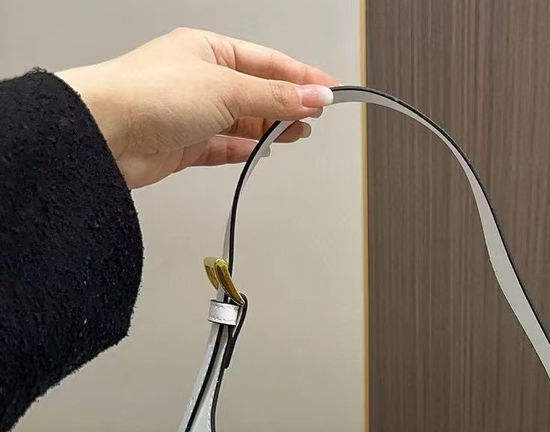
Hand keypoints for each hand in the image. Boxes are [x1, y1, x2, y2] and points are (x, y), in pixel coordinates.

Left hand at [57, 27, 337, 188]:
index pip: (267, 62)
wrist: (105, 134)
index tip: (329, 90)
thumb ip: (274, 97)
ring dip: (270, 129)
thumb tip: (314, 97)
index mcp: (207, 49)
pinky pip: (224, 146)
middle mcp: (199, 78)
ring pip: (243, 121)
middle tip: (315, 117)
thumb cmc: (148, 95)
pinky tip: (262, 151)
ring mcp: (192, 113)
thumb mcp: (226, 88)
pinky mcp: (185, 145)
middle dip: (288, 105)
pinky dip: (245, 149)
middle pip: (257, 92)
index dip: (301, 77)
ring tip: (296, 135)